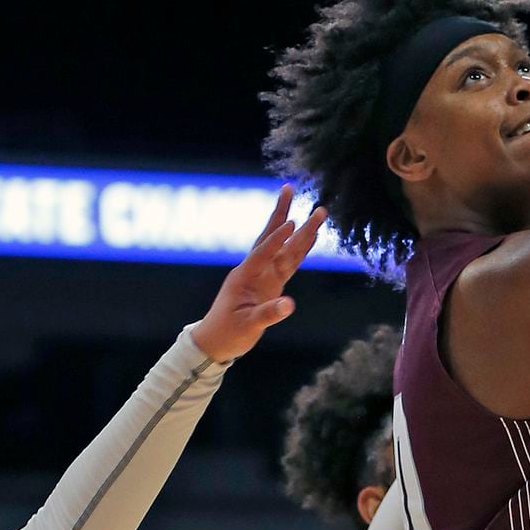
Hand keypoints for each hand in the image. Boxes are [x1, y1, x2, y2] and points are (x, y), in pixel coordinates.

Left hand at [192, 185, 325, 361]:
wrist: (216, 341)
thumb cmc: (228, 333)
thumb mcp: (247, 326)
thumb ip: (268, 314)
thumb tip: (290, 304)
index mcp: (245, 276)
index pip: (263, 252)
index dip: (277, 239)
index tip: (293, 222)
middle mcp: (255, 270)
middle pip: (272, 238)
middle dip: (282, 214)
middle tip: (290, 188)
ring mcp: (264, 275)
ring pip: (284, 247)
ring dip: (297, 229)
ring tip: (312, 209)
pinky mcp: (271, 283)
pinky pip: (289, 262)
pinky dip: (300, 249)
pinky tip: (311, 236)